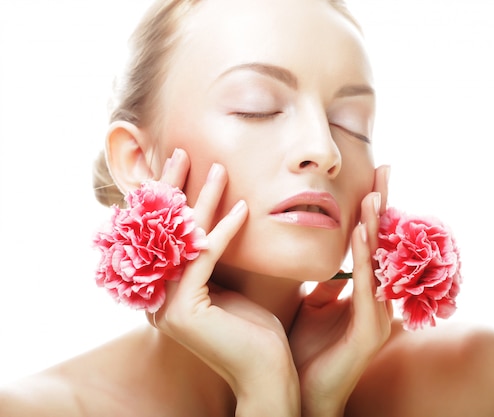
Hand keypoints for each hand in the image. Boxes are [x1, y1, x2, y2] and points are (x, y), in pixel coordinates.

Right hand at [147, 149, 298, 414]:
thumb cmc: (255, 331)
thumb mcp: (231, 285)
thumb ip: (214, 257)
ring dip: (202, 200)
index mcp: (163, 291)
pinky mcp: (185, 310)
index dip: (171, 198)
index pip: (161, 234)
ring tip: (217, 168)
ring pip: (182, 240)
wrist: (268, 374)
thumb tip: (222, 216)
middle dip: (174, 189)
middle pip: (161, 231)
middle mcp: (155, 297)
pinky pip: (206, 258)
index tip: (184, 164)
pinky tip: (243, 208)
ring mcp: (166, 305)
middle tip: (185, 152)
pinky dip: (225, 231)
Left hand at [288, 166, 392, 416]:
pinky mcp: (369, 333)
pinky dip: (363, 259)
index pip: (368, 243)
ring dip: (375, 228)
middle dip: (381, 207)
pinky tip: (360, 234)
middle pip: (380, 245)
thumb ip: (323, 284)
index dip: (371, 211)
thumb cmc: (302, 350)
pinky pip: (367, 288)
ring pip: (378, 263)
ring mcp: (377, 317)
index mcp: (363, 294)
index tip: (372, 177)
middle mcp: (377, 302)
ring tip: (373, 195)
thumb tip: (325, 264)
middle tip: (384, 170)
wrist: (298, 393)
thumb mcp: (311, 307)